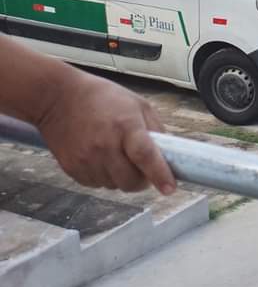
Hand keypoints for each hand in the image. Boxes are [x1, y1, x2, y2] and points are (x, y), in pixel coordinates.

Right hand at [36, 72, 175, 194]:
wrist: (58, 99)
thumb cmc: (102, 98)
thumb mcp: (138, 104)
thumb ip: (155, 129)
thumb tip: (168, 153)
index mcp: (126, 126)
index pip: (145, 156)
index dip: (160, 174)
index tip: (170, 187)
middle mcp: (105, 145)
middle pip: (130, 180)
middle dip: (142, 180)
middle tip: (144, 169)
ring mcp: (86, 159)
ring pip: (114, 186)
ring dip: (122, 178)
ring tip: (119, 156)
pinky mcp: (72, 168)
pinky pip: (96, 184)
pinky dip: (104, 177)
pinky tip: (102, 158)